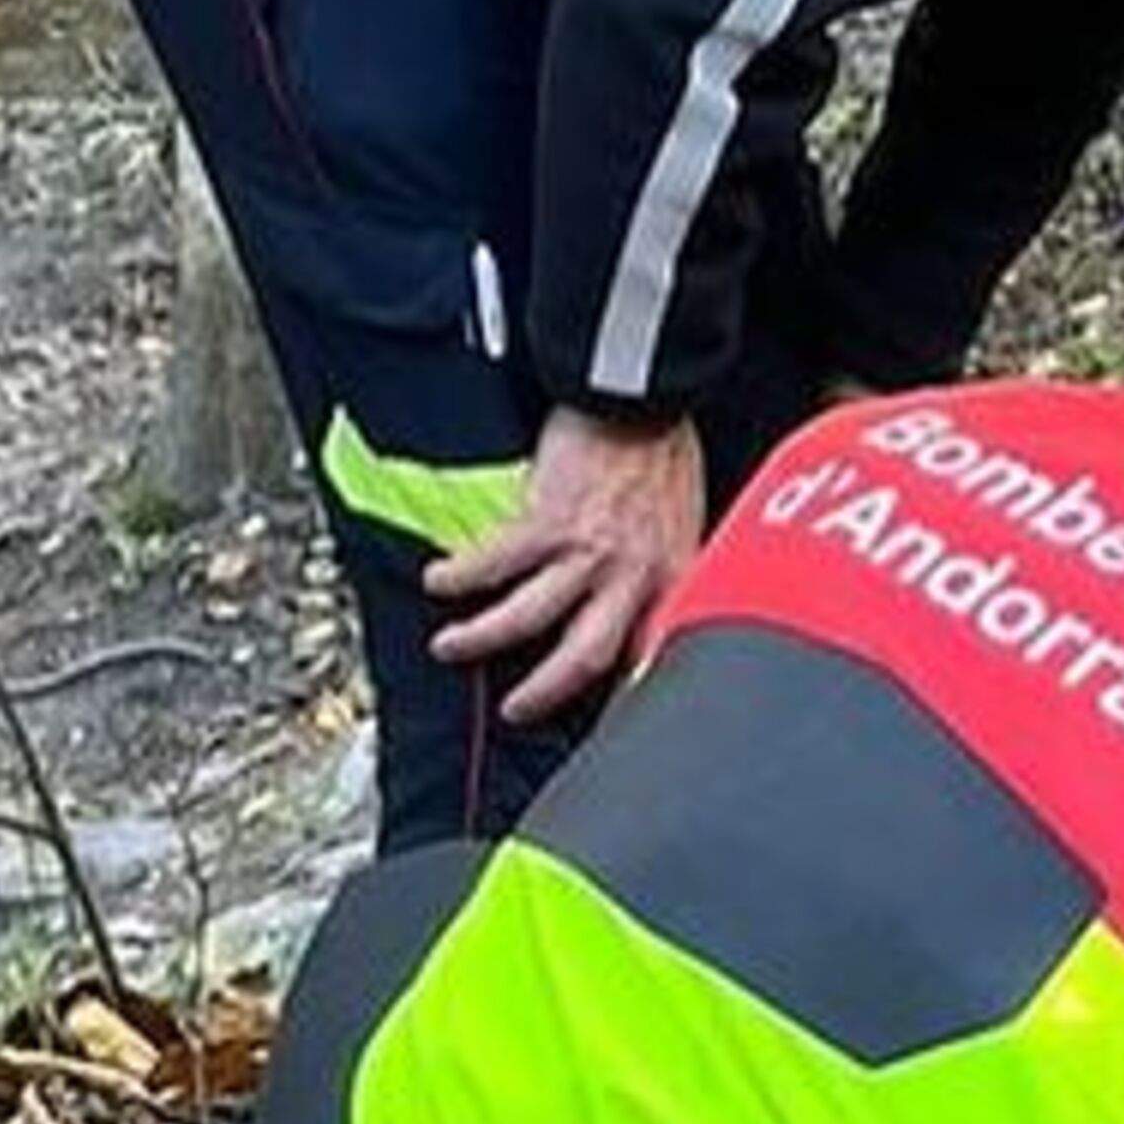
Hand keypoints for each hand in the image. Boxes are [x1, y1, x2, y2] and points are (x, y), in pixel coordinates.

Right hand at [424, 398, 705, 729]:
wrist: (641, 394)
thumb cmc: (663, 449)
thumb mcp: (685, 520)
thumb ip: (665, 567)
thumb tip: (643, 601)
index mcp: (673, 577)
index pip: (655, 654)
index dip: (630, 697)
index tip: (608, 729)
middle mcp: (633, 574)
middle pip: (586, 657)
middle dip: (544, 692)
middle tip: (514, 709)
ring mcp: (590, 550)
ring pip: (528, 617)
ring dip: (482, 637)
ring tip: (449, 646)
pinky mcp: (548, 518)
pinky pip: (495, 562)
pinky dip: (462, 576)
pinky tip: (437, 580)